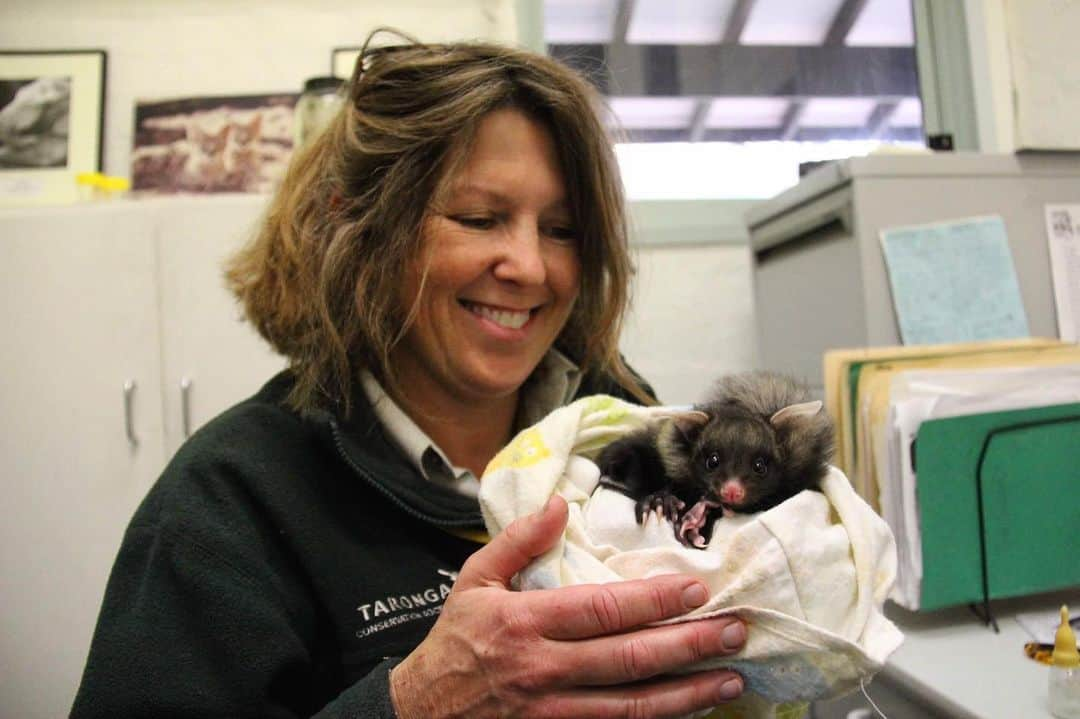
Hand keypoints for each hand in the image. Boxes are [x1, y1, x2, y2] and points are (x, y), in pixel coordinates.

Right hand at [390, 496, 746, 718]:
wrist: (420, 714)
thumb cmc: (454, 643)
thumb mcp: (473, 581)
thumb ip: (517, 541)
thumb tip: (558, 504)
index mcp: (526, 621)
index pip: (601, 610)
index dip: (652, 602)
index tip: (695, 591)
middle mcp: (544, 668)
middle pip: (628, 659)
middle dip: (688, 647)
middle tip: (734, 633)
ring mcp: (552, 711)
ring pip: (631, 706)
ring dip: (687, 694)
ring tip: (730, 680)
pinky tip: (688, 713)